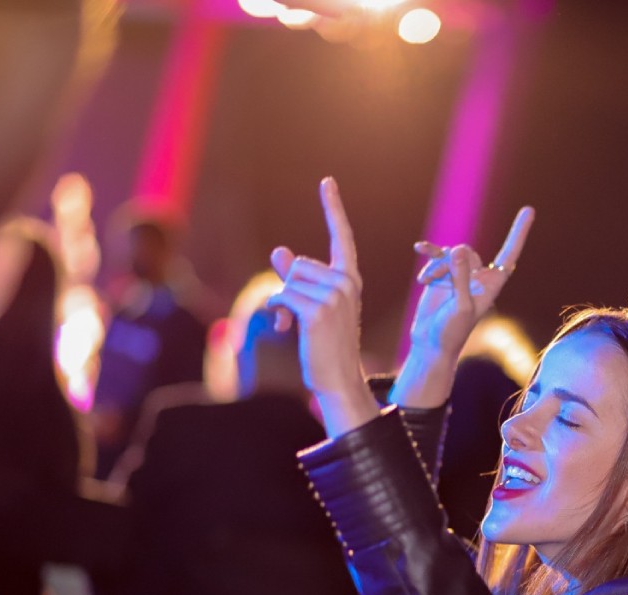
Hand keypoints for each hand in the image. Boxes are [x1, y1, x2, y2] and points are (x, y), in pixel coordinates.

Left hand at [265, 177, 373, 430]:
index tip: (326, 181)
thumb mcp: (313, 308)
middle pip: (298, 265)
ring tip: (295, 326)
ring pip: (289, 280)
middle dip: (290, 288)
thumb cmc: (326, 346)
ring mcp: (334, 296)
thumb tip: (279, 251)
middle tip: (297, 317)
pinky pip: (282, 296)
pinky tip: (287, 330)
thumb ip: (297, 278)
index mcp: (350, 280)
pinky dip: (277, 311)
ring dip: (283, 302)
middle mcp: (346, 283)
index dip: (332, 208)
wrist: (338, 379)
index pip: (341, 237)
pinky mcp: (318, 311)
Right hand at [407, 206, 534, 357]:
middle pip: (468, 253)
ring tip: (425, 281)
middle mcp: (477, 278)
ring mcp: (459, 276)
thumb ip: (461, 278)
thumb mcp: (461, 306)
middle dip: (451, 262)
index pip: (509, 255)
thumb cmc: (451, 332)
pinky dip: (429, 255)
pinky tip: (419, 249)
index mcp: (491, 285)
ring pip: (450, 254)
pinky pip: (437, 257)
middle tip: (436, 281)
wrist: (429, 344)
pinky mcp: (441, 276)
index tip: (529, 209)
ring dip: (436, 265)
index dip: (519, 233)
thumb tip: (457, 250)